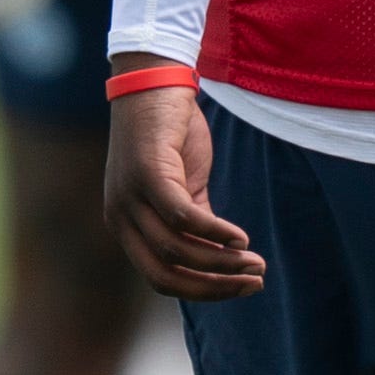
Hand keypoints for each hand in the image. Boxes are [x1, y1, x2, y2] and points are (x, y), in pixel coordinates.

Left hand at [100, 81, 262, 296]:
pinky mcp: (147, 175)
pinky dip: (215, 233)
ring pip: (177, 249)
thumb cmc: (170, 135)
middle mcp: (120, 217)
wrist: (155, 83)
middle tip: (254, 283)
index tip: (240, 288)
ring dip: (221, 263)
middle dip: (213, 286)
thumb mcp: (183, 187)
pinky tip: (241, 239)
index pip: (160, 279)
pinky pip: (183, 218)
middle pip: (165, 274)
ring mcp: (130, 197)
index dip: (202, 291)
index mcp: (125, 226)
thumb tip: (223, 258)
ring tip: (255, 262)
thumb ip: (195, 223)